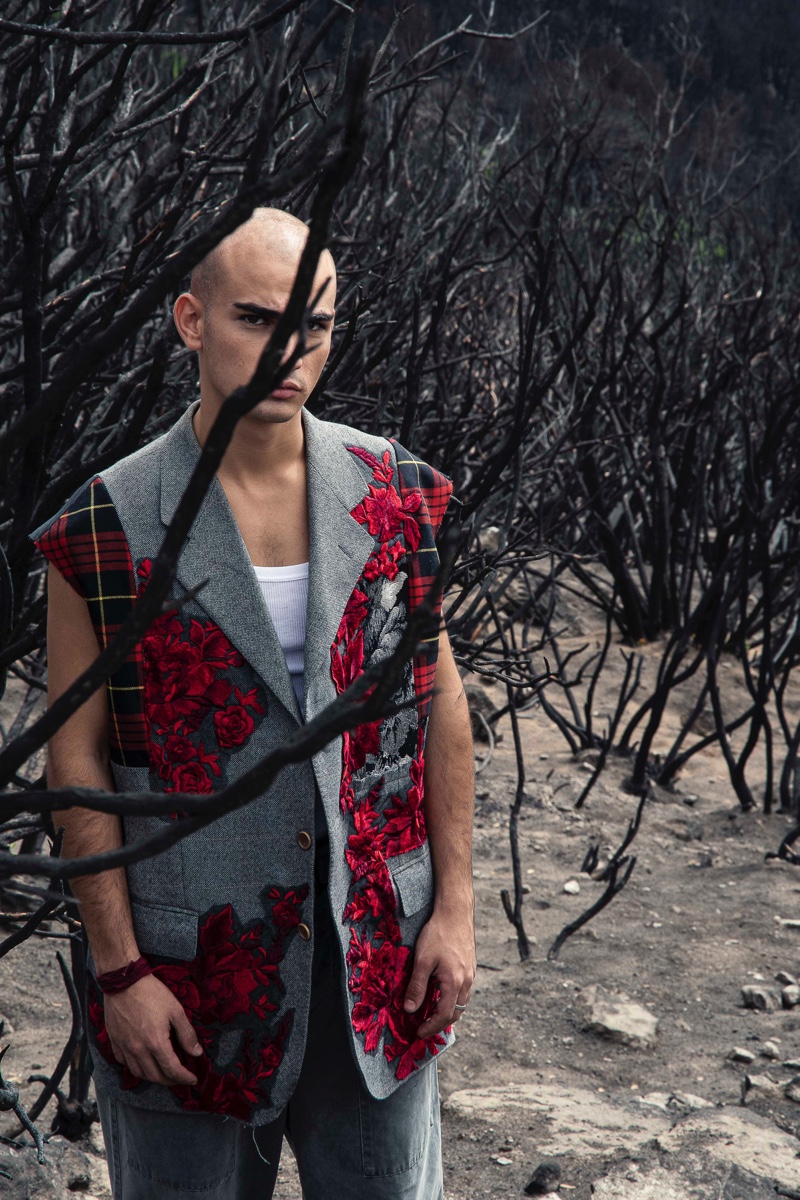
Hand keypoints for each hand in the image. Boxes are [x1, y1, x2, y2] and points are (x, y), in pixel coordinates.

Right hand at [104, 974, 202, 1086]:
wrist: (124, 981)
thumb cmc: (152, 993)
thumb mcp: (176, 1010)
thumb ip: (187, 1034)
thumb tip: (197, 1053)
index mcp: (156, 1043)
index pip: (172, 1070)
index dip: (184, 1077)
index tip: (192, 1079)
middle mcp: (138, 1049)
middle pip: (154, 1076)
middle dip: (170, 1081)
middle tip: (180, 1078)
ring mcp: (124, 1046)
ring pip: (138, 1073)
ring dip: (152, 1077)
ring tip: (163, 1073)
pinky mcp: (114, 1041)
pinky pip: (123, 1062)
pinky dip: (135, 1067)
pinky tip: (142, 1062)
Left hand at [403, 906, 475, 1036]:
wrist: (455, 912)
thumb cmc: (438, 934)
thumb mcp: (422, 960)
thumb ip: (416, 986)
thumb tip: (409, 1009)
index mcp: (454, 982)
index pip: (444, 1015)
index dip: (431, 1027)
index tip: (418, 1032)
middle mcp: (466, 981)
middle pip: (456, 1013)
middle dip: (440, 1024)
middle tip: (424, 1027)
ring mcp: (471, 974)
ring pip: (461, 1002)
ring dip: (447, 1011)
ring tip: (431, 1013)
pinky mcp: (470, 966)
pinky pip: (463, 990)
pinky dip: (452, 999)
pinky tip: (441, 993)